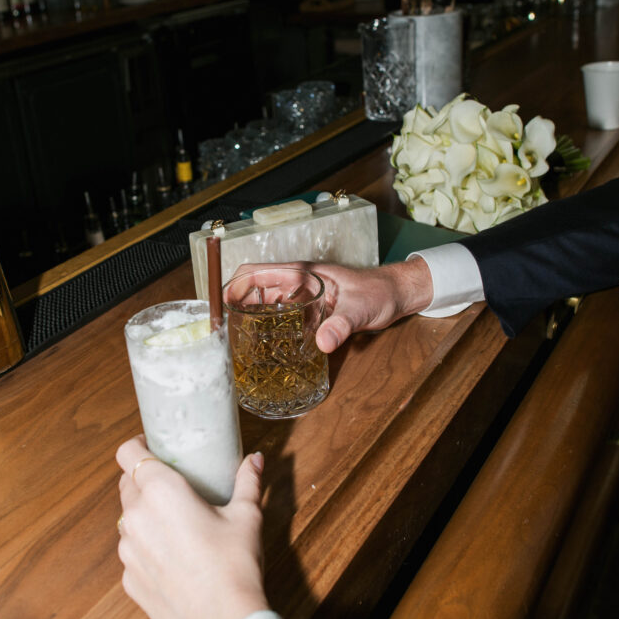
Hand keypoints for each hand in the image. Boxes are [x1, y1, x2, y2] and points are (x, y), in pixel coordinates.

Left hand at [116, 435, 268, 618]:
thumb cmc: (234, 567)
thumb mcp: (246, 517)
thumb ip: (247, 482)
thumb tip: (254, 460)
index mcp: (161, 491)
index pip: (128, 453)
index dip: (138, 445)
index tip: (153, 446)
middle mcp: (135, 517)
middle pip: (126, 484)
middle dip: (145, 480)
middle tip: (174, 485)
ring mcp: (127, 551)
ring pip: (128, 520)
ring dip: (146, 516)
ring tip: (177, 525)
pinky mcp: (128, 580)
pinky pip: (132, 553)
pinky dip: (148, 549)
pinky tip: (176, 560)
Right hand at [230, 257, 432, 353]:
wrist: (399, 294)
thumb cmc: (380, 292)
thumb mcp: (360, 309)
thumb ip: (342, 325)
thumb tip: (322, 342)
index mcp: (303, 273)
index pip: (258, 272)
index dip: (234, 285)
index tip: (219, 305)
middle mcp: (299, 283)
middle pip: (257, 290)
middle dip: (237, 306)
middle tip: (224, 333)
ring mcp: (304, 296)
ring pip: (268, 305)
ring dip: (251, 318)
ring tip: (237, 342)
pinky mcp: (312, 310)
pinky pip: (284, 317)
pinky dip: (270, 327)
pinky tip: (266, 346)